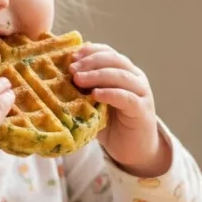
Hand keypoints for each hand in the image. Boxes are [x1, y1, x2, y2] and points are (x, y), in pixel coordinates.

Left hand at [70, 44, 170, 177]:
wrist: (133, 150)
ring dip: (97, 75)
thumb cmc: (111, 124)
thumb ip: (84, 88)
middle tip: (72, 69)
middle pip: (114, 60)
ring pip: (121, 76)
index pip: (108, 52)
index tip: (72, 55)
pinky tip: (96, 94)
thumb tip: (58, 76)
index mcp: (124, 71)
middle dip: (91, 61)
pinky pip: (127, 98)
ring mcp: (141, 93)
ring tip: (78, 80)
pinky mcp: (142, 110)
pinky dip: (110, 93)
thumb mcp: (94, 102)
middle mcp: (135, 78)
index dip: (90, 51)